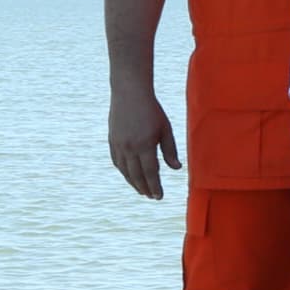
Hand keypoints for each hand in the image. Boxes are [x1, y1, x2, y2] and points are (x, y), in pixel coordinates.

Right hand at [106, 80, 179, 198]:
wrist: (129, 93)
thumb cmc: (152, 110)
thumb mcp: (165, 129)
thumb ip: (170, 150)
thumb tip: (176, 168)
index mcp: (145, 145)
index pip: (151, 173)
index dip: (155, 186)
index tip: (159, 196)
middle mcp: (129, 148)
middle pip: (137, 175)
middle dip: (145, 188)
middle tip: (152, 197)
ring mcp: (118, 145)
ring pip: (125, 171)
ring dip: (134, 183)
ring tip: (142, 190)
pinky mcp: (112, 141)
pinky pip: (117, 162)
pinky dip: (124, 172)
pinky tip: (130, 176)